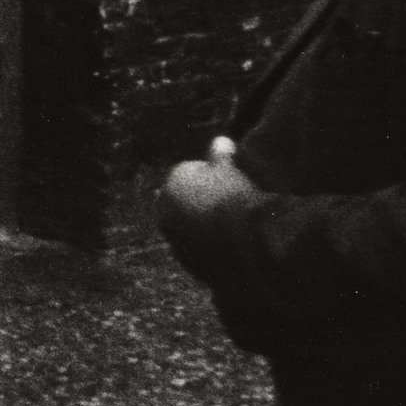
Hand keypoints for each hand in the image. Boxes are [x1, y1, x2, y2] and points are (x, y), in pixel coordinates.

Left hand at [156, 136, 257, 274]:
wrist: (240, 239)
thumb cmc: (233, 196)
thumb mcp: (229, 169)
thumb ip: (221, 155)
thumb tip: (221, 140)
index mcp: (170, 185)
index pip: (189, 176)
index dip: (213, 178)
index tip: (231, 183)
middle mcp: (165, 214)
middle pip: (187, 204)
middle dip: (204, 203)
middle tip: (233, 206)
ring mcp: (175, 241)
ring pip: (193, 230)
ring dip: (207, 229)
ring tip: (236, 229)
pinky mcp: (190, 264)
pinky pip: (202, 253)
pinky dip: (213, 250)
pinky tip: (233, 248)